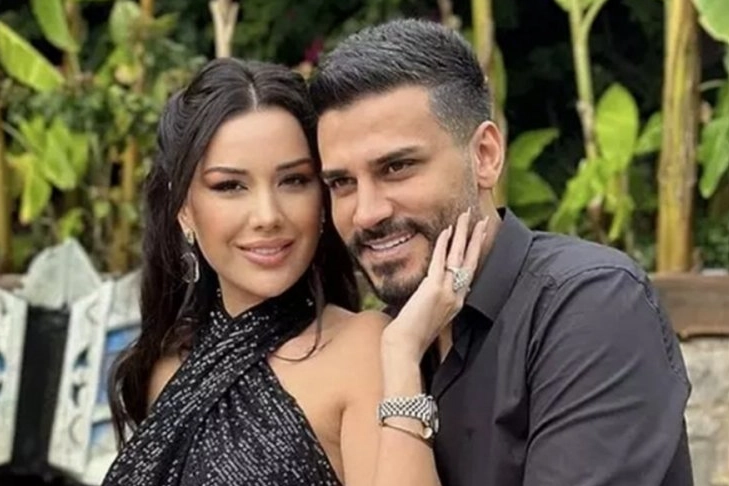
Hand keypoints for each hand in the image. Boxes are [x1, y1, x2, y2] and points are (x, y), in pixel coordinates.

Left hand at [382, 209, 490, 362]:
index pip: (470, 271)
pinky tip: (446, 231)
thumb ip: (438, 302)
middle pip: (470, 260)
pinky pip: (440, 261)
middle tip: (484, 220)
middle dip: (477, 238)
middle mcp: (457, 296)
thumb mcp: (432, 317)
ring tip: (466, 216)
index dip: (475, 252)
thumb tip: (436, 290)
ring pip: (458, 257)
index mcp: (457, 302)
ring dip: (463, 234)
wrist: (405, 347)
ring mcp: (447, 292)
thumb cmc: (413, 335)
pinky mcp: (433, 289)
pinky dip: (443, 244)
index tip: (479, 237)